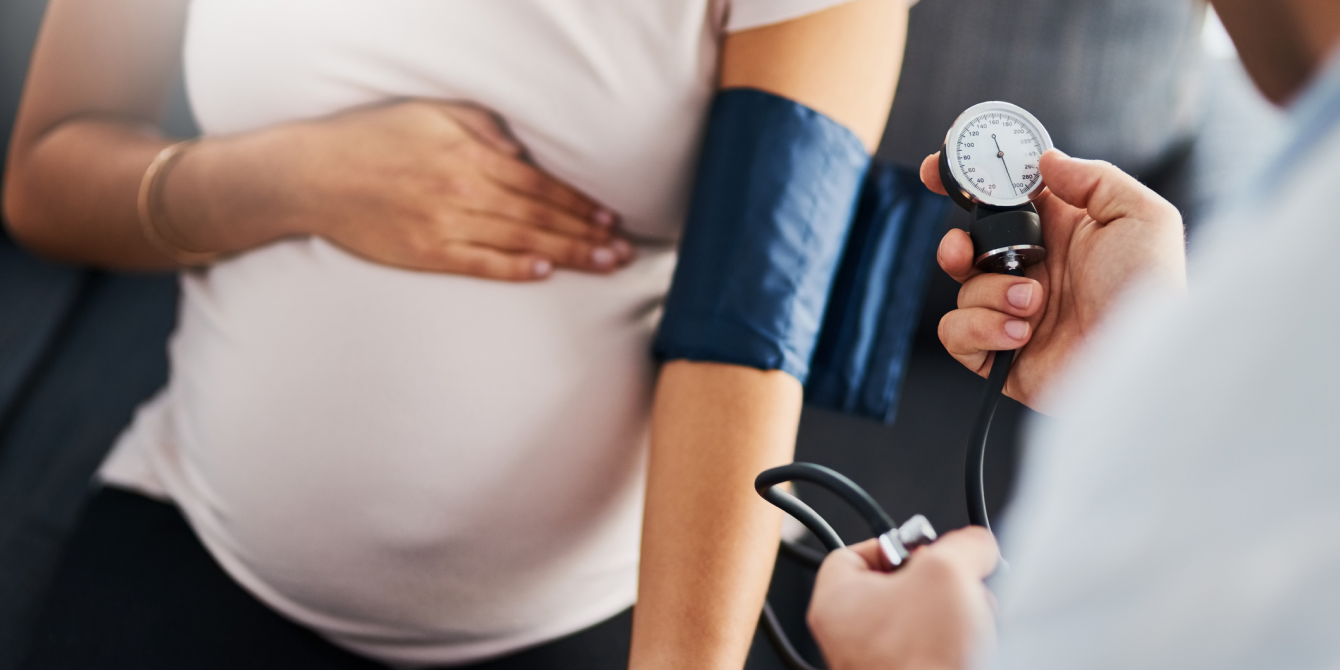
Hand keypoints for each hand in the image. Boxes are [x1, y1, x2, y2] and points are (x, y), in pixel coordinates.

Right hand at [171, 100, 630, 279]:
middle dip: (586, 235)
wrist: (314, 176)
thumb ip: (481, 128)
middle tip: (623, 251)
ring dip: (566, 255)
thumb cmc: (372, 139)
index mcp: (470, 157)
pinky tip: (544, 274)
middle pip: (540, 217)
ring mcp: (446, 227)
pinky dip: (514, 270)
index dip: (580, 202)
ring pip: (520, 243)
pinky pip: (480, 265)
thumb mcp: (430, 113)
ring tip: (602, 265)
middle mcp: (464, 193)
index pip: (540, 184)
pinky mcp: (427, 253)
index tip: (611, 216)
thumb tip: (522, 152)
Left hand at [808, 528, 998, 669]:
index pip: (854, 553)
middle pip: (897, 586)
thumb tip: (977, 545)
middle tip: (961, 581)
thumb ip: (963, 545)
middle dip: (940, 581)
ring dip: (958, 612)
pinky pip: (934, 650)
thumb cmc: (921, 659)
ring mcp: (877, 664)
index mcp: (836, 601)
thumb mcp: (948, 572)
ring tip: (977, 616)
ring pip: (923, 620)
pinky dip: (959, 642)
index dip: (895, 544)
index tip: (925, 547)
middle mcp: (849, 636)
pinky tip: (978, 643)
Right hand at [920, 150, 1186, 410]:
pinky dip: (981, 329)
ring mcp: (1013, 314)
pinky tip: (1021, 334)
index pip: (1002, 201)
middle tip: (964, 251)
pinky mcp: (999, 355)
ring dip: (992, 293)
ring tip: (1033, 305)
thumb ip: (1093, 178)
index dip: (967, 184)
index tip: (934, 170)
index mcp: (1057, 234)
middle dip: (955, 245)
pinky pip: (956, 333)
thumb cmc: (1151, 292)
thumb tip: (1045, 160)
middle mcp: (1032, 272)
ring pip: (963, 290)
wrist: (1143, 363)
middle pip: (967, 247)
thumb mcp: (1140, 216)